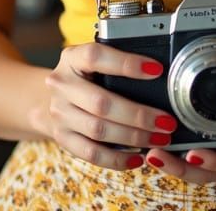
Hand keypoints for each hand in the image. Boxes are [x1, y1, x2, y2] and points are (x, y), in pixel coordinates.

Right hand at [29, 42, 177, 170]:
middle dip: (138, 114)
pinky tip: (138, 157)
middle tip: (167, 122)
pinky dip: (117, 158)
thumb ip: (117, 63)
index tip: (156, 70)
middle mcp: (61, 85)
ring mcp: (59, 114)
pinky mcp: (62, 138)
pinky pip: (91, 154)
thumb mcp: (93, 61)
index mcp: (71, 58)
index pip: (96, 57)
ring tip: (159, 139)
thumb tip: (159, 73)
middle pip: (101, 103)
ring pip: (98, 130)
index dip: (126, 63)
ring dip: (133, 137)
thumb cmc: (84, 75)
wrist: (48, 96)